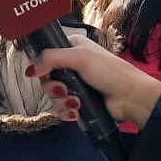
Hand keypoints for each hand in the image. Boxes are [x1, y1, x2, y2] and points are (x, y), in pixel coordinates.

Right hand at [26, 35, 160, 128]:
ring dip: (62, 101)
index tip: (44, 73)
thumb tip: (30, 70)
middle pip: (46, 78)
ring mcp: (75, 85)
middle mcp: (72, 65)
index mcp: (72, 48)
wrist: (130, 97)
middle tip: (64, 90)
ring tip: (76, 103)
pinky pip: (61, 109)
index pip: (46, 56)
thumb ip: (51, 59)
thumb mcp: (80, 58)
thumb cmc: (109, 71)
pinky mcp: (79, 102)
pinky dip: (66, 112)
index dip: (42, 66)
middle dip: (53, 87)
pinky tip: (76, 112)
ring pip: (52, 96)